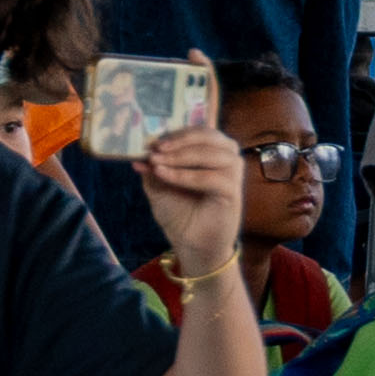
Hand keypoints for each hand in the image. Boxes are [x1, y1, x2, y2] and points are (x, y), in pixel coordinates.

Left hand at [132, 118, 242, 265]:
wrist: (191, 244)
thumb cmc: (180, 214)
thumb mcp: (160, 186)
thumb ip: (154, 167)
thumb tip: (141, 154)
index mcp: (214, 151)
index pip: (199, 131)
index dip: (176, 134)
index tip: (152, 142)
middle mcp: (227, 157)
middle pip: (207, 136)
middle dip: (178, 141)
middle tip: (154, 149)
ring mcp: (233, 173)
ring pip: (208, 154)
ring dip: (179, 157)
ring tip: (156, 163)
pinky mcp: (233, 191)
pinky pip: (208, 177)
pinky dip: (184, 175)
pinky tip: (164, 175)